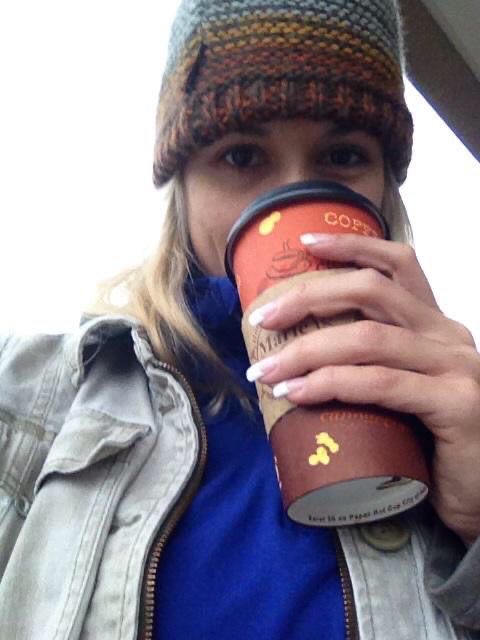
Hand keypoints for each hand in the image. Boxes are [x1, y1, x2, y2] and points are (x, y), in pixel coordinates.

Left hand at [246, 233, 479, 545]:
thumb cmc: (432, 445)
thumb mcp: (401, 392)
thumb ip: (370, 366)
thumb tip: (300, 355)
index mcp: (435, 326)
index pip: (397, 265)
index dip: (352, 247)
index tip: (305, 244)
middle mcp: (448, 336)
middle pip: (371, 292)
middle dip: (308, 298)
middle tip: (261, 319)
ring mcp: (456, 367)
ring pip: (368, 339)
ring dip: (306, 350)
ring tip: (265, 371)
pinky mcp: (457, 404)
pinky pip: (380, 384)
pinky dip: (330, 384)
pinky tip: (297, 394)